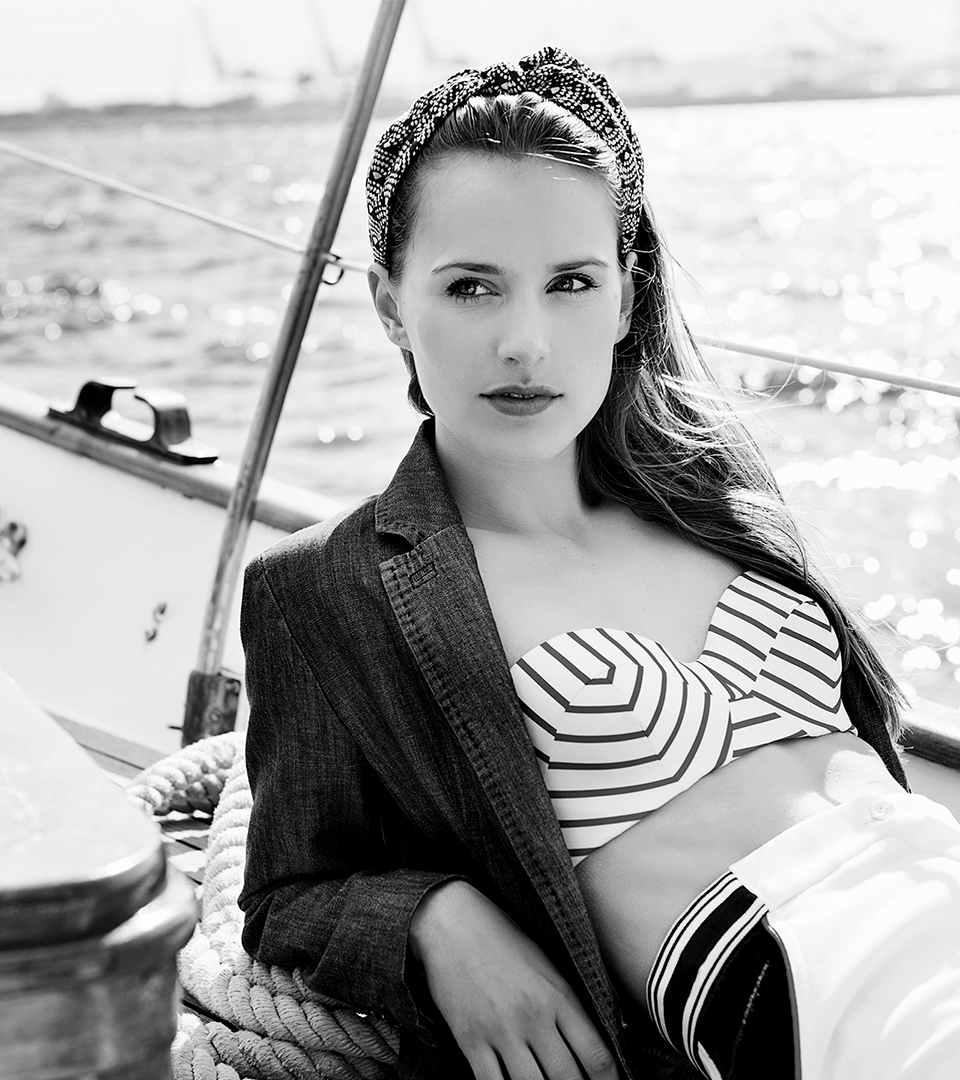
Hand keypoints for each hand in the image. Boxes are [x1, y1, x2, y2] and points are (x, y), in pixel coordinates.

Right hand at [409, 881, 621, 1079]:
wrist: (452, 921)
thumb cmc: (502, 938)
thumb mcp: (547, 963)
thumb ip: (569, 1002)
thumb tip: (594, 1038)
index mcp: (558, 994)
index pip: (596, 1055)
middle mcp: (533, 1016)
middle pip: (568, 1079)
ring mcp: (501, 1030)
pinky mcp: (470, 1040)